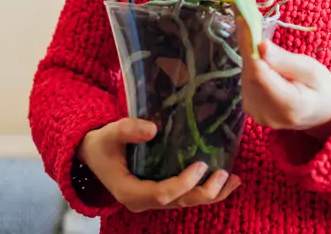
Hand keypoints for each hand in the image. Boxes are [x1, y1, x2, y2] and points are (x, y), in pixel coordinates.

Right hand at [76, 118, 240, 211]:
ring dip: (212, 193)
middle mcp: (144, 200)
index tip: (200, 164)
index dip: (183, 183)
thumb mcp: (111, 133)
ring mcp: (153, 199)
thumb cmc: (102, 143)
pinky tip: (226, 181)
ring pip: (186, 202)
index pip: (161, 194)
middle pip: (179, 202)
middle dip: (204, 191)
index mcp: (129, 191)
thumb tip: (153, 129)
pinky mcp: (161, 193)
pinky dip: (206, 189)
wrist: (95, 153)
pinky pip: (186, 196)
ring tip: (234, 180)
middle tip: (224, 173)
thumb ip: (128, 130)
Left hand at [237, 19, 330, 137]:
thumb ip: (286, 60)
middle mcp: (267, 114)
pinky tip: (260, 57)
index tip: (243, 20)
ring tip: (254, 35)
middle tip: (245, 18)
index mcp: (288, 104)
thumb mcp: (312, 70)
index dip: (248, 47)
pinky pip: (247, 83)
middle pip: (249, 75)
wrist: (323, 114)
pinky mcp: (252, 111)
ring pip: (245, 77)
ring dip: (249, 55)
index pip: (259, 74)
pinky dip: (251, 66)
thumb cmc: (321, 88)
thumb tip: (261, 46)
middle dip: (247, 46)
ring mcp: (258, 115)